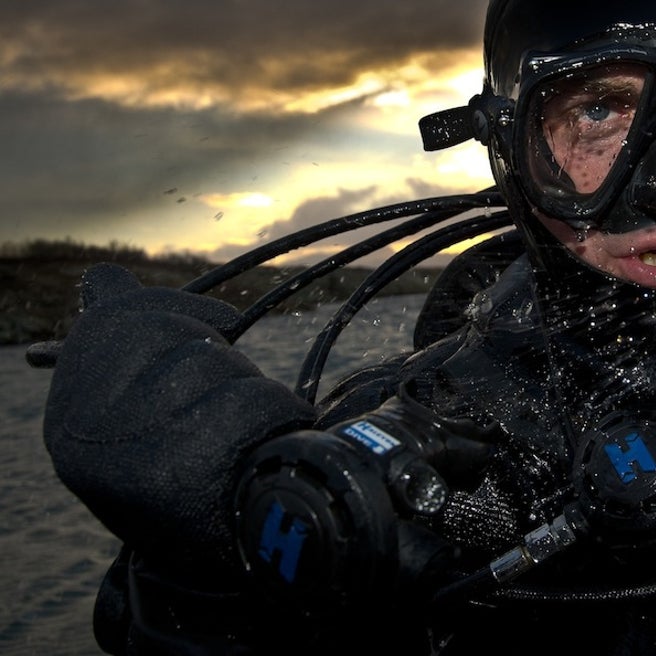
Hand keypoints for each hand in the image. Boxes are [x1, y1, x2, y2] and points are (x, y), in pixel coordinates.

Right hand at [43, 263, 315, 577]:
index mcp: (69, 415)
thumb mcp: (134, 414)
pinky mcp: (185, 474)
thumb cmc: (184, 470)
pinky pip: (253, 397)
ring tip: (231, 439)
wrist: (219, 556)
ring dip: (243, 387)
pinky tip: (260, 447)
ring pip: (211, 362)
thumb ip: (119, 347)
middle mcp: (81, 431)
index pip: (112, 318)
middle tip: (219, 404)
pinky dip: (277, 412)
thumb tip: (104, 276)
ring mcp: (128, 451)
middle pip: (168, 332)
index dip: (175, 311)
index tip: (220, 328)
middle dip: (216, 353)